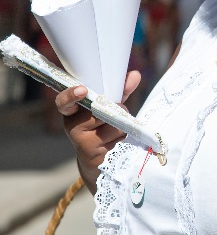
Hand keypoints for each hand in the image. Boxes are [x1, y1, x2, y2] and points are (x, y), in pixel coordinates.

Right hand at [55, 70, 140, 189]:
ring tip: (116, 130)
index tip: (83, 90)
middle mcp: (72, 126)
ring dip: (122, 125)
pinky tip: (116, 142)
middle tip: (119, 112)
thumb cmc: (102, 128)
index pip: (63, 102)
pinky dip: (122, 137)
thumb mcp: (108, 108)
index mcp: (71, 112)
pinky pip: (117, 139)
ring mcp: (81, 142)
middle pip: (100, 111)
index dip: (70, 95)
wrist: (97, 161)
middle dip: (116, 109)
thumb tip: (135, 74)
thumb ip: (119, 92)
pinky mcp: (93, 155)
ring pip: (113, 125)